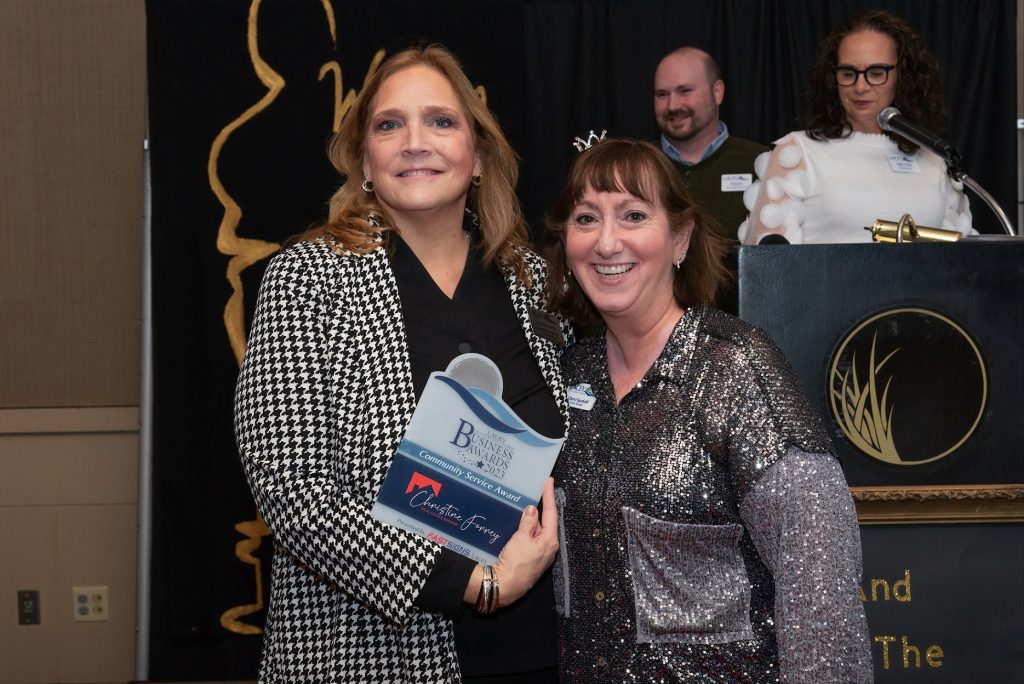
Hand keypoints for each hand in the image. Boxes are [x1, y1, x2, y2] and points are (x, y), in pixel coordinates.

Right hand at [492, 478, 558, 606]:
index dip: (549, 496)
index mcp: (550, 541)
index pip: (551, 513)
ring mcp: (541, 555)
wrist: (504, 587)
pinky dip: (527, 530)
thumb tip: (532, 509)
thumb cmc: (515, 563)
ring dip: (533, 519)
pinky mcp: (532, 559)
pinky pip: (532, 539)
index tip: (549, 481)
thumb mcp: (521, 538)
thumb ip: (528, 522)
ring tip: (526, 505)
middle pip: (546, 522)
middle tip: (538, 490)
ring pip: (538, 531)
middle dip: (542, 507)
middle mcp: (549, 548)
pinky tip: (520, 524)